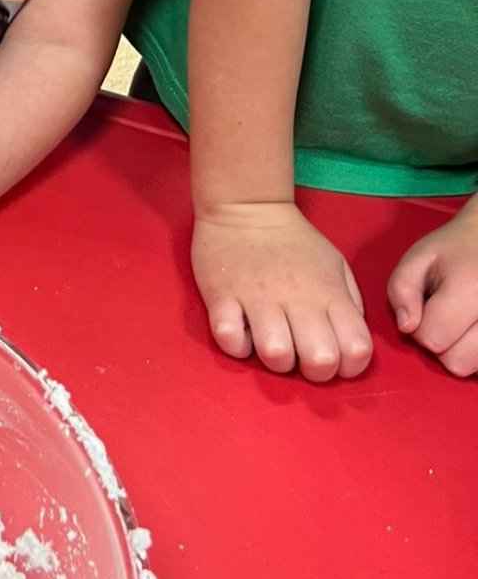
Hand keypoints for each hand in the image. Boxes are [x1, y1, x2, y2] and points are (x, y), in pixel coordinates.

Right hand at [191, 200, 370, 381]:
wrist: (245, 206)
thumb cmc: (294, 241)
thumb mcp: (335, 264)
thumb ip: (349, 302)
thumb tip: (349, 340)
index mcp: (329, 292)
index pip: (357, 350)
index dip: (349, 367)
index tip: (334, 358)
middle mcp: (298, 298)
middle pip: (320, 361)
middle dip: (313, 372)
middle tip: (301, 356)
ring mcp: (257, 298)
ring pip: (275, 355)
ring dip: (274, 360)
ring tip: (269, 343)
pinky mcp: (222, 296)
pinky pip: (230, 339)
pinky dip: (236, 345)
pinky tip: (240, 331)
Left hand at [387, 201, 477, 375]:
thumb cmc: (455, 251)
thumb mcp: (419, 257)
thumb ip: (401, 290)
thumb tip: (406, 327)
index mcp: (471, 286)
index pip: (432, 339)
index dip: (420, 326)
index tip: (427, 306)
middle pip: (457, 363)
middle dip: (444, 343)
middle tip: (448, 315)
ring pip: (475, 368)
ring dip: (464, 351)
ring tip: (465, 320)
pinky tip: (475, 330)